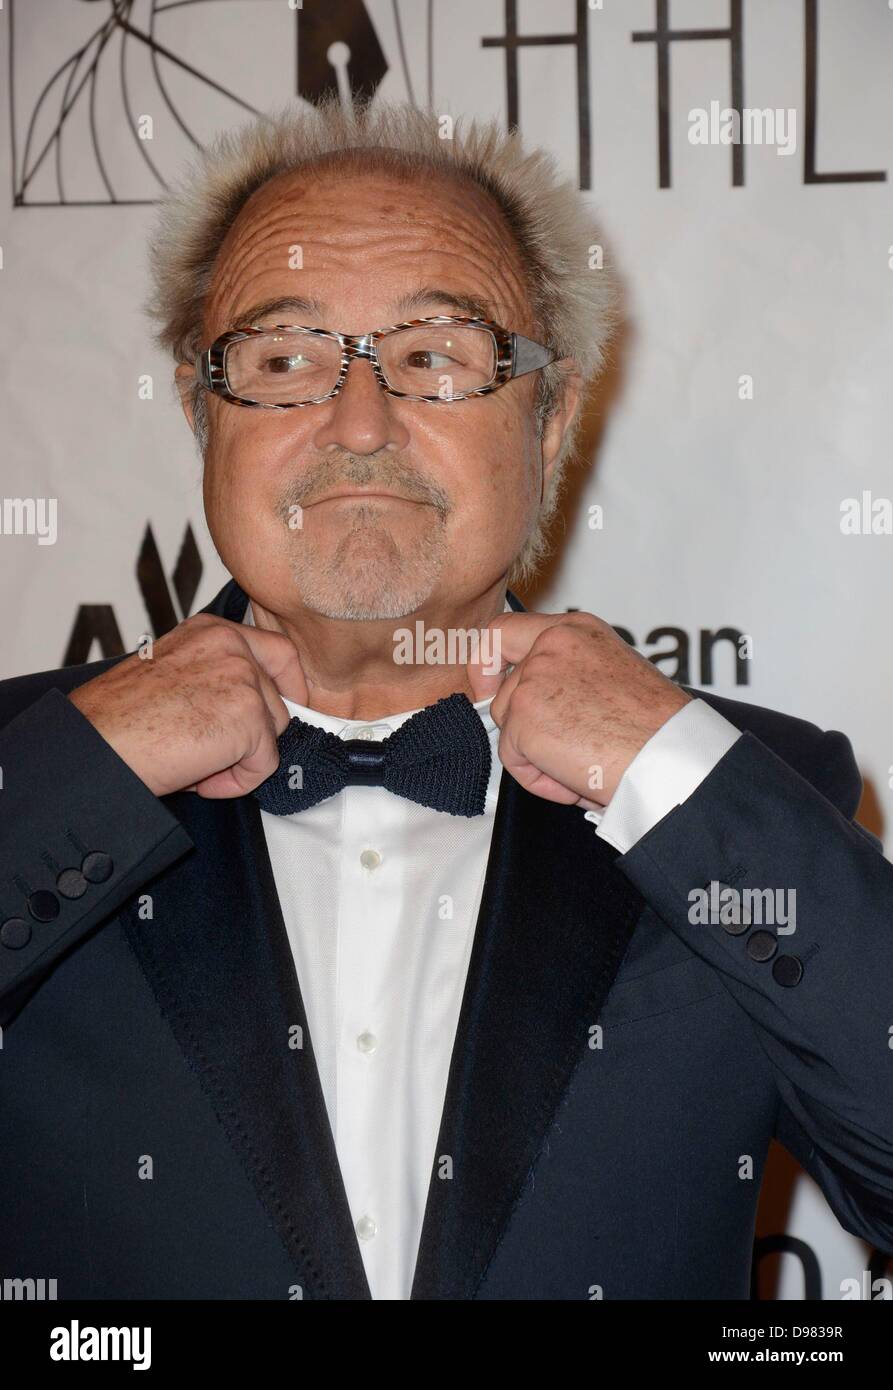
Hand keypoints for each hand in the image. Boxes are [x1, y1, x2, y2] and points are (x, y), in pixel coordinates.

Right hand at [68, 614, 306, 798]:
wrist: (95, 745)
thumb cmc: (117, 719)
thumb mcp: (172, 675)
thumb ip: (214, 677)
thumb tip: (248, 707)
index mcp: (210, 631)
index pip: (278, 652)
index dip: (285, 688)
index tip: (278, 711)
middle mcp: (231, 646)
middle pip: (280, 698)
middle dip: (255, 733)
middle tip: (217, 751)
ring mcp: (244, 679)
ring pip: (273, 732)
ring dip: (239, 758)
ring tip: (194, 762)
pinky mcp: (250, 718)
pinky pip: (263, 765)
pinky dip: (236, 782)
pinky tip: (198, 778)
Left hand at [467, 611, 691, 808]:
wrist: (669, 754)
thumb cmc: (657, 728)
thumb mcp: (612, 678)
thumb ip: (570, 676)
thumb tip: (541, 704)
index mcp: (576, 630)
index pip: (506, 631)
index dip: (488, 661)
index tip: (489, 685)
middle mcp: (551, 645)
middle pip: (498, 684)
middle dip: (512, 719)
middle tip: (539, 746)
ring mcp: (532, 679)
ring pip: (507, 726)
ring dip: (536, 755)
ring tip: (583, 764)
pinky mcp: (522, 717)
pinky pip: (513, 759)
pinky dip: (539, 779)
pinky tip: (576, 778)